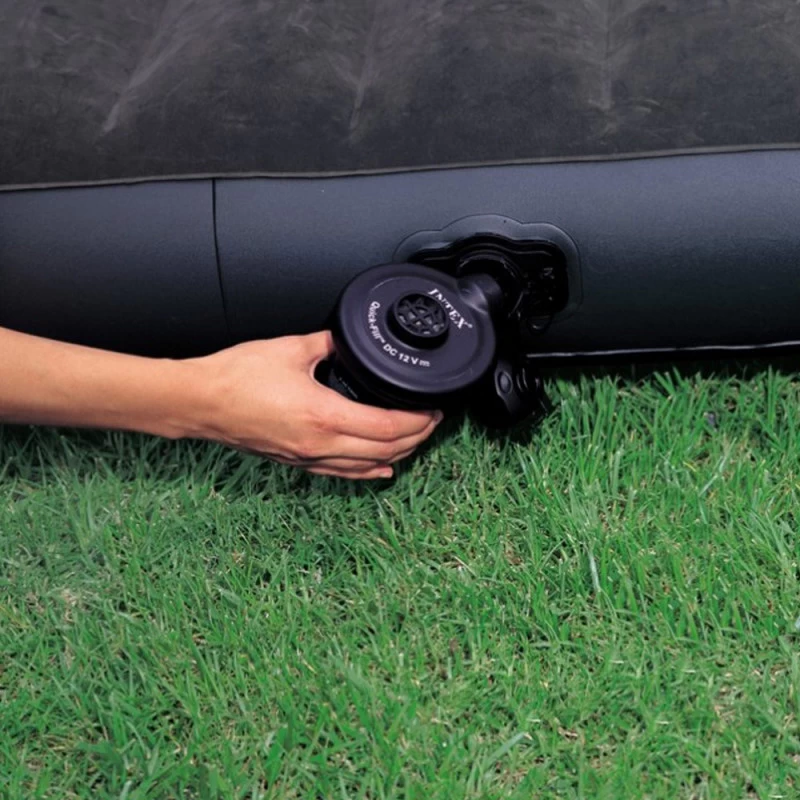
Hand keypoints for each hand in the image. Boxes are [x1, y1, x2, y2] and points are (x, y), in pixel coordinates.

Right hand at [186, 331, 442, 479]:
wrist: (200, 402)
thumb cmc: (236, 377)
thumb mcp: (291, 348)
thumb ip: (327, 342)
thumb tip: (344, 338)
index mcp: (325, 415)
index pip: (388, 427)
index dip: (418, 421)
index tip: (433, 410)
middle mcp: (320, 444)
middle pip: (385, 451)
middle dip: (416, 438)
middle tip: (432, 422)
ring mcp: (308, 457)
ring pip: (367, 466)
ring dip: (397, 455)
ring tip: (415, 440)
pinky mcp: (296, 461)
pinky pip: (342, 473)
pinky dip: (367, 472)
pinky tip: (381, 470)